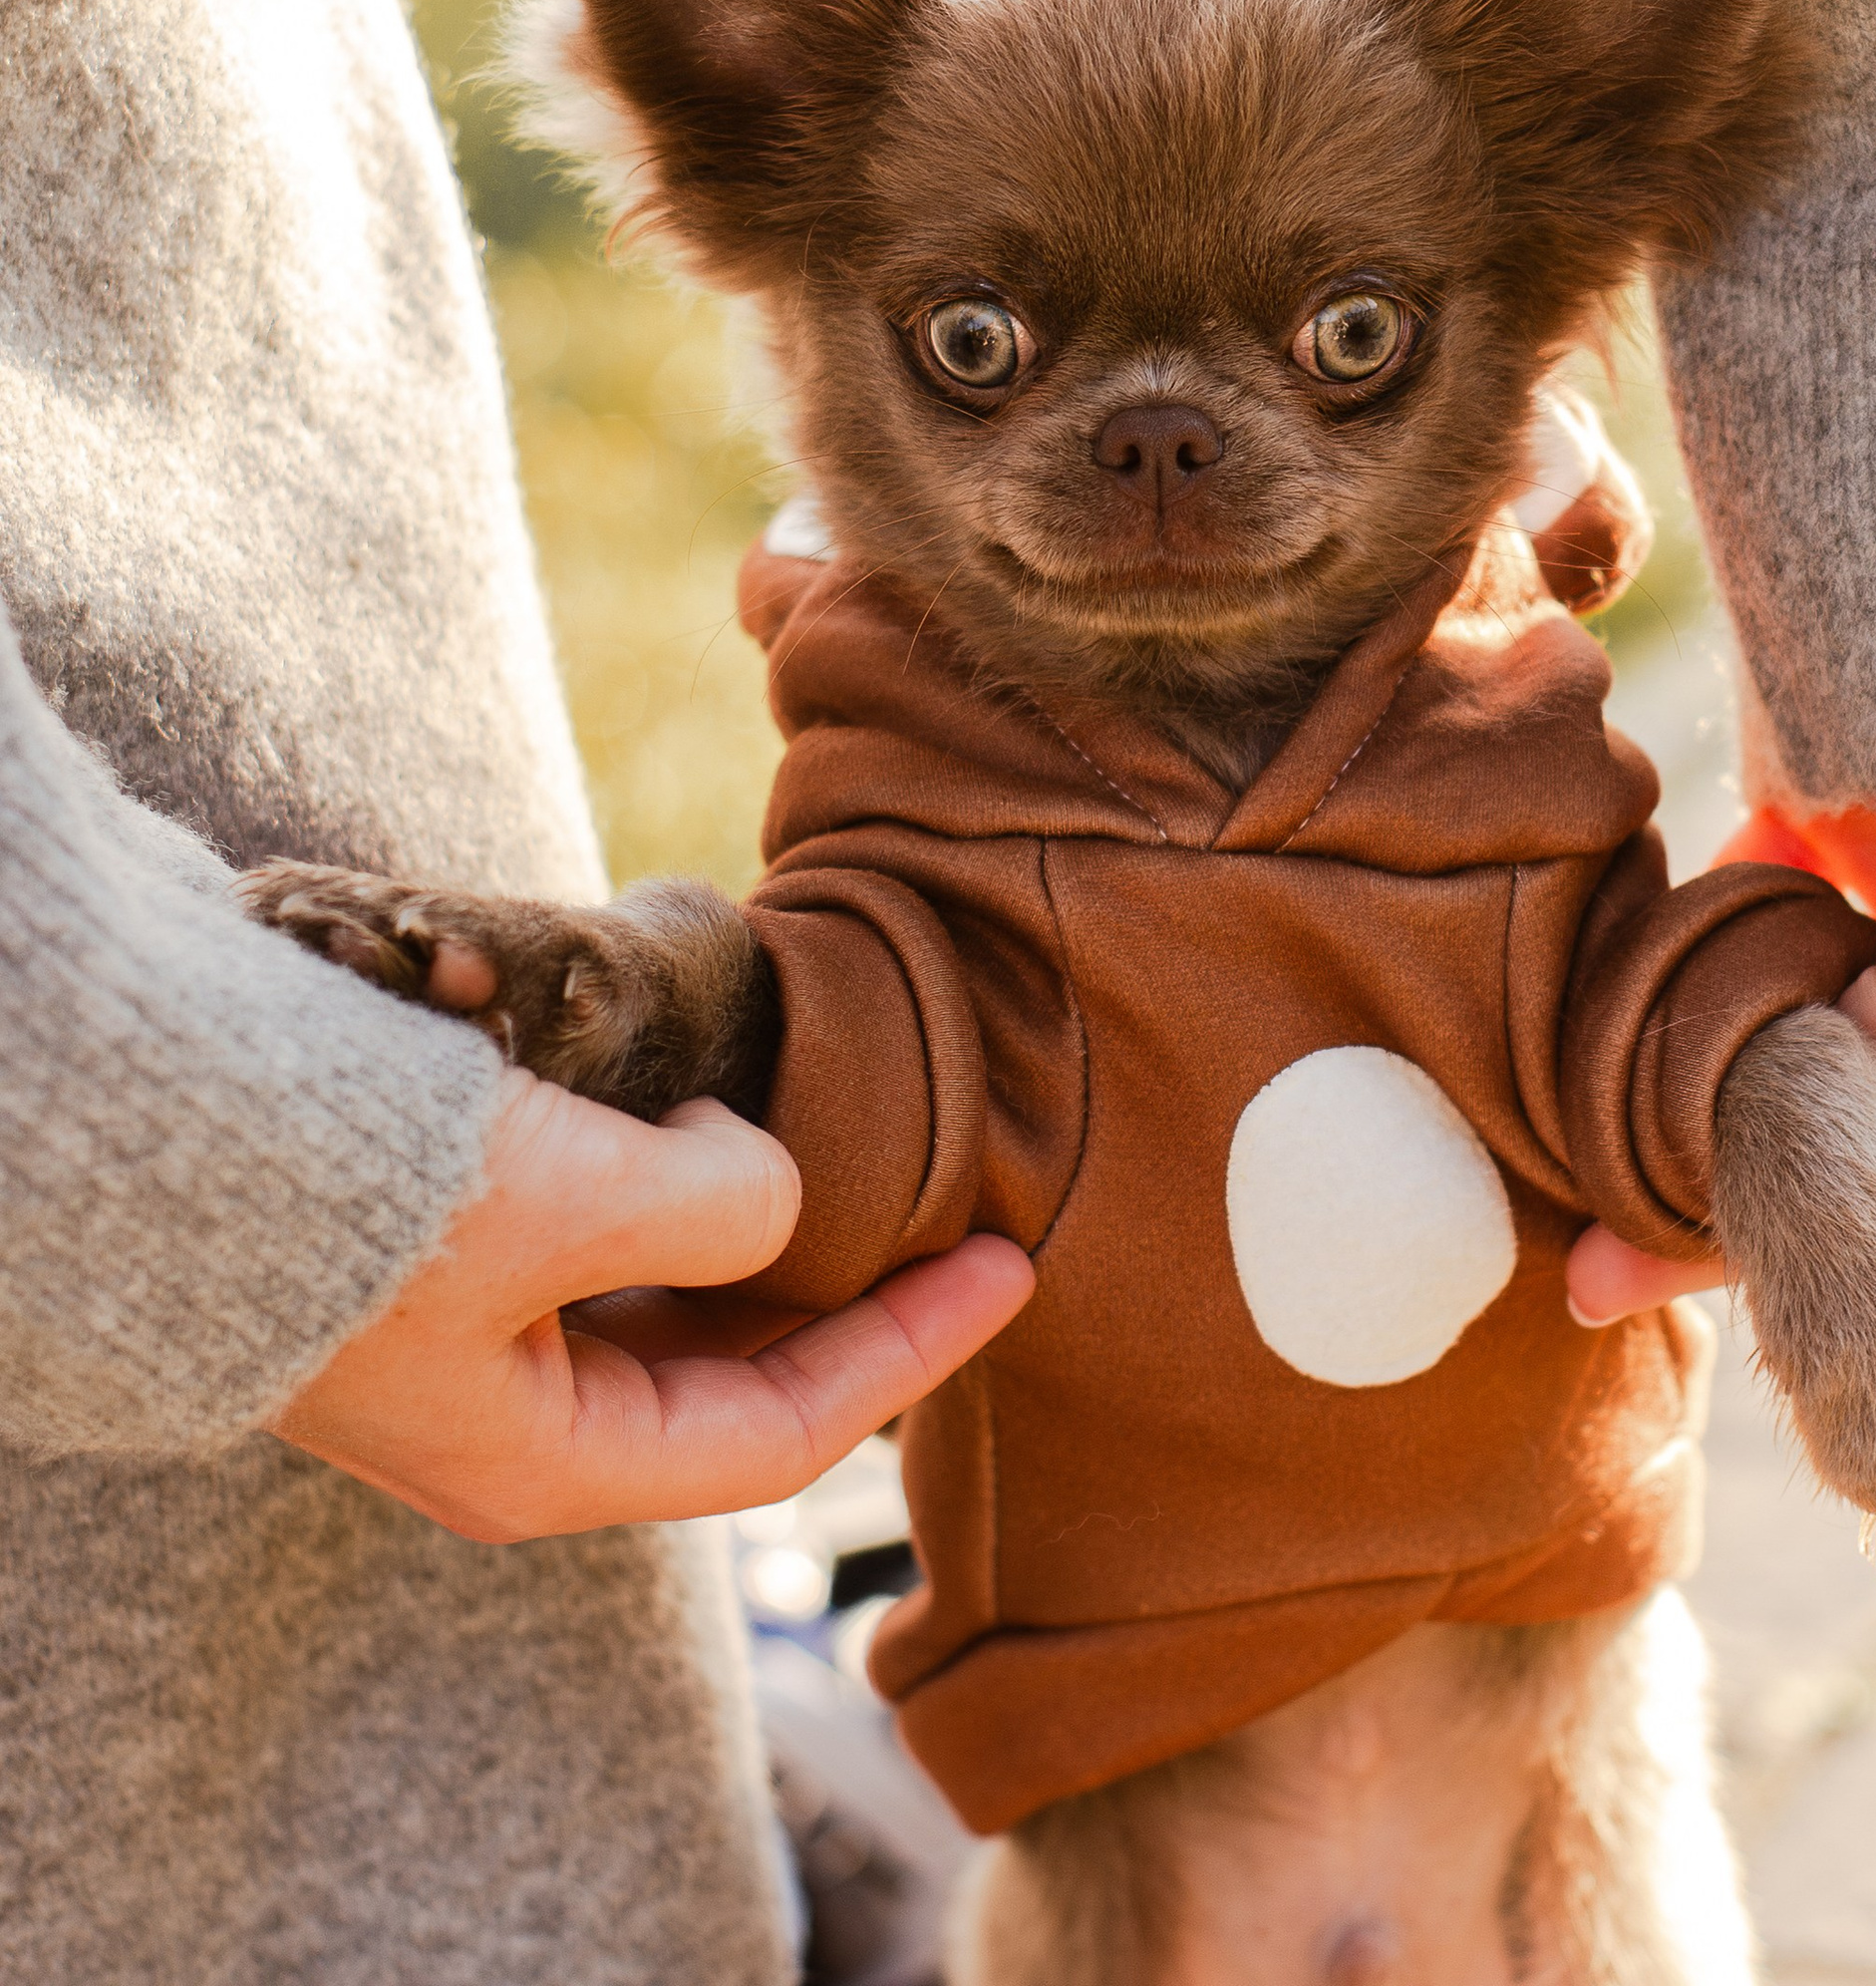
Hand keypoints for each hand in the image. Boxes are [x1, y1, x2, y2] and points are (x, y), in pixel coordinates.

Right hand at [269, 1066, 1031, 1540]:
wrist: (168, 1112)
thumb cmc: (366, 1180)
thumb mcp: (578, 1197)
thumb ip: (720, 1205)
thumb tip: (762, 1182)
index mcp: (546, 1459)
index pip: (779, 1434)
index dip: (909, 1352)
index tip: (1013, 1266)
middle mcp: (509, 1418)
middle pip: (727, 1373)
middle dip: (845, 1294)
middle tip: (955, 1205)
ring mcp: (465, 1338)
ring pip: (663, 1297)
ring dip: (761, 1229)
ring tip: (862, 1148)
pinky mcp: (436, 1247)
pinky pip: (601, 1232)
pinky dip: (677, 1181)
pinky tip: (717, 1110)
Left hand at [1566, 782, 1875, 1322]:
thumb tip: (1871, 1101)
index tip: (1785, 1266)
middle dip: (1759, 1206)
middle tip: (1605, 1266)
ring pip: (1806, 1066)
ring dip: (1702, 1117)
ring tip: (1573, 1173)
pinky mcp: (1824, 847)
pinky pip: (1748, 961)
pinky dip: (1676, 1002)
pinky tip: (1586, 1047)